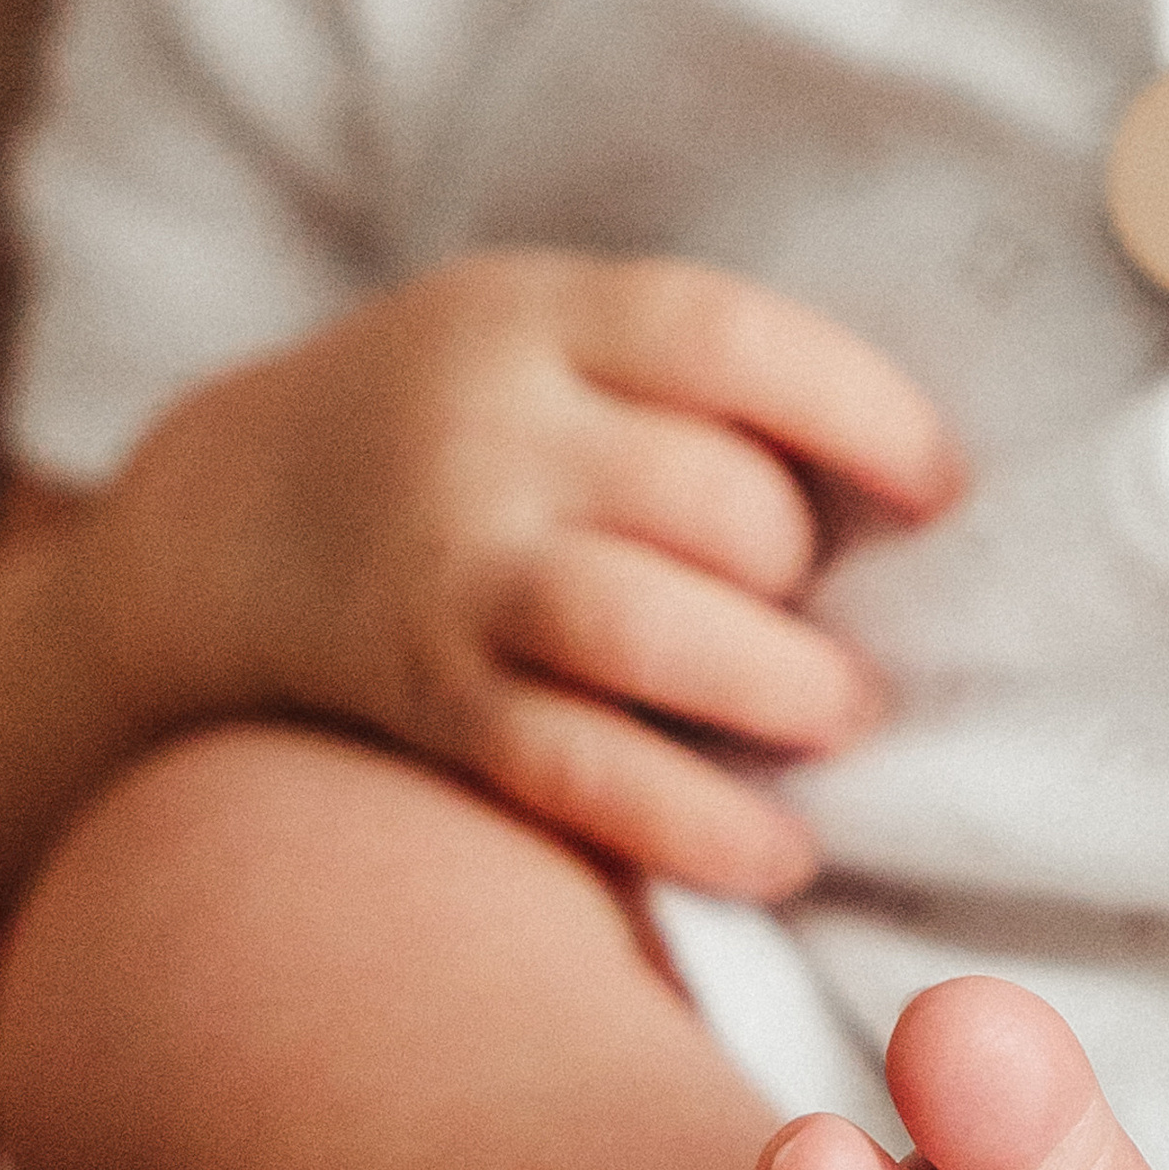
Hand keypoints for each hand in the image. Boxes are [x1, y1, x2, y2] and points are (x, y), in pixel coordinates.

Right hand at [0, 255, 964, 891]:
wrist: (224, 521)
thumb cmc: (466, 438)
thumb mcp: (550, 345)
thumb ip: (688, 392)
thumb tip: (906, 511)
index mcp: (539, 314)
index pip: (726, 338)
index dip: (864, 414)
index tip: (944, 491)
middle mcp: (487, 431)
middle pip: (709, 499)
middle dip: (804, 576)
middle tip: (847, 630)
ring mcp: (450, 569)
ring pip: (645, 626)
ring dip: (778, 688)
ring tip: (839, 719)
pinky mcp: (431, 701)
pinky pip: (581, 769)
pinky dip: (696, 823)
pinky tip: (780, 855)